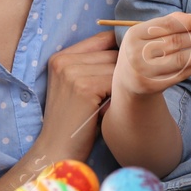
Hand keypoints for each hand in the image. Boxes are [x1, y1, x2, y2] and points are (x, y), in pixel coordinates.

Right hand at [40, 30, 120, 151]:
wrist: (58, 151)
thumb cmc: (76, 122)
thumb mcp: (78, 87)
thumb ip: (96, 65)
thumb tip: (132, 47)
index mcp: (61, 57)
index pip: (103, 39)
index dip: (122, 51)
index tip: (131, 66)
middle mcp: (63, 60)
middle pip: (113, 53)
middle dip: (124, 72)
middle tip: (121, 93)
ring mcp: (72, 72)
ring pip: (118, 68)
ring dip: (123, 86)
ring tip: (112, 104)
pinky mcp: (83, 87)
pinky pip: (117, 82)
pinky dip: (120, 96)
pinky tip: (110, 110)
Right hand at [114, 13, 190, 96]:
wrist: (128, 80)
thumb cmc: (144, 49)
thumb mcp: (149, 33)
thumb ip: (172, 23)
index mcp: (135, 34)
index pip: (168, 25)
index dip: (190, 22)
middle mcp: (136, 53)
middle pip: (176, 42)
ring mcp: (144, 71)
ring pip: (180, 59)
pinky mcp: (153, 86)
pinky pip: (181, 74)